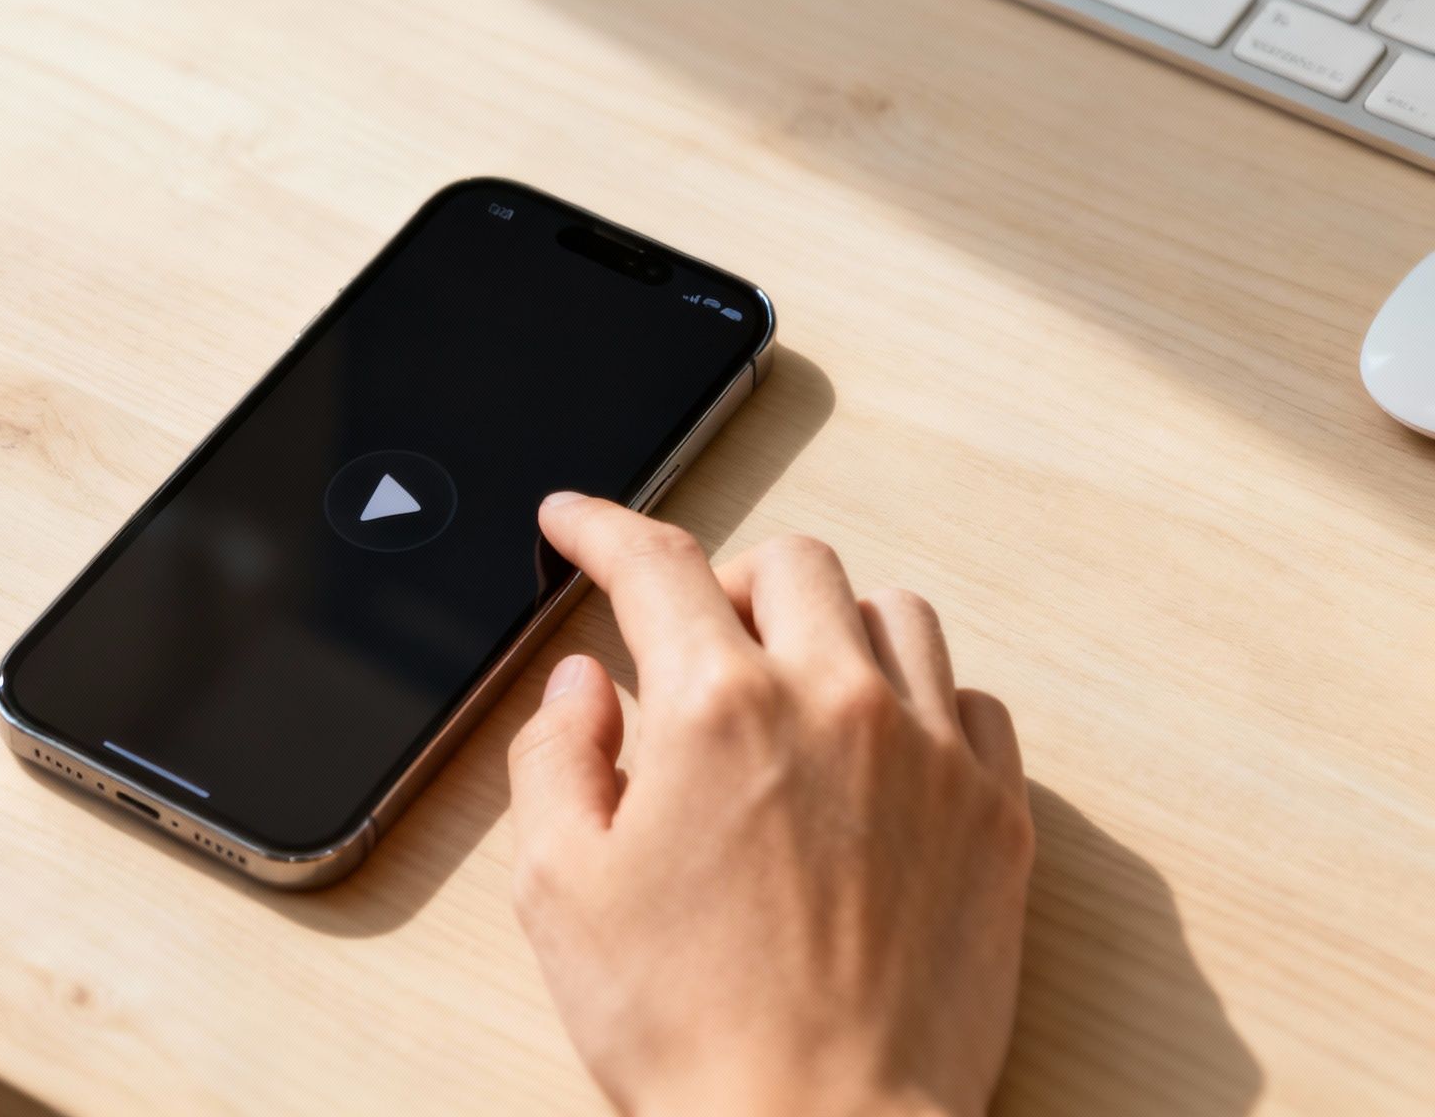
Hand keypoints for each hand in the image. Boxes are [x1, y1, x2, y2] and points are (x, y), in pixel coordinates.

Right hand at [509, 495, 1033, 1116]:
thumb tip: (581, 687)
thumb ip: (555, 757)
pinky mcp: (996, 819)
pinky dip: (916, 696)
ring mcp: (930, 756)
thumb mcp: (561, 889)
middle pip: (792, 563)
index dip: (602, 528)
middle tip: (691, 637)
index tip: (576, 523)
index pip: (656, 566)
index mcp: (717, 710)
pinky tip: (876, 746)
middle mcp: (835, 703)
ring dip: (829, 624)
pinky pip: (970, 700)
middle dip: (726, 580)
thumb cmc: (688, 1029)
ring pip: (894, 612)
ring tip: (788, 686)